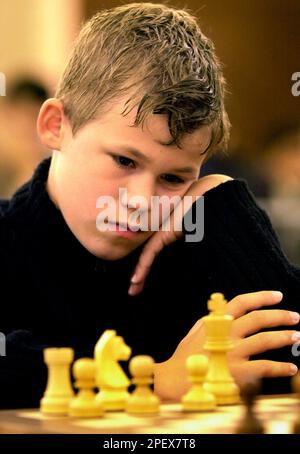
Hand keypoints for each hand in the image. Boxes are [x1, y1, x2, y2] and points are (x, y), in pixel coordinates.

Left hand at [128, 174, 231, 295]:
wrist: (212, 197)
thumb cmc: (213, 212)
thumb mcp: (202, 233)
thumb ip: (199, 244)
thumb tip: (208, 266)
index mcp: (172, 230)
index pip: (155, 250)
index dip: (147, 266)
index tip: (141, 281)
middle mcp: (165, 230)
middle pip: (149, 255)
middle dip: (141, 273)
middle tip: (134, 289)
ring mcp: (162, 231)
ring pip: (146, 257)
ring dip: (139, 274)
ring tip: (133, 290)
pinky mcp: (162, 234)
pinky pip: (149, 253)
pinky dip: (143, 267)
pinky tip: (136, 280)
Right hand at [153, 291, 299, 400]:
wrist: (176, 380)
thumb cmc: (185, 356)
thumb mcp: (195, 331)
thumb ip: (212, 319)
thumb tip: (226, 310)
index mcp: (217, 322)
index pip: (242, 302)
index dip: (262, 297)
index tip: (278, 295)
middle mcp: (227, 334)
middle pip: (259, 319)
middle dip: (280, 316)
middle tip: (295, 316)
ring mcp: (233, 352)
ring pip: (265, 340)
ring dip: (284, 337)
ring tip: (296, 336)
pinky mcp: (238, 372)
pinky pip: (265, 367)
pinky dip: (281, 367)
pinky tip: (291, 367)